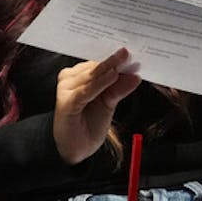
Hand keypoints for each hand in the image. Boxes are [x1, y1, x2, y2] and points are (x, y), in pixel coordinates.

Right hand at [53, 47, 140, 164]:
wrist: (75, 148)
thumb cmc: (88, 123)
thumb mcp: (109, 104)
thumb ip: (118, 89)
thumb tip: (134, 75)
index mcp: (78, 76)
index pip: (98, 63)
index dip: (115, 58)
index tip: (131, 51)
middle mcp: (70, 79)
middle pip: (95, 67)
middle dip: (114, 61)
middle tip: (129, 52)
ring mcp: (67, 90)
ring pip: (91, 76)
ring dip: (109, 68)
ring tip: (125, 61)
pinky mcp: (67, 102)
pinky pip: (86, 90)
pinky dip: (100, 83)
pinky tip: (112, 76)